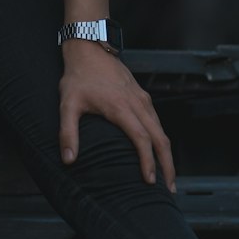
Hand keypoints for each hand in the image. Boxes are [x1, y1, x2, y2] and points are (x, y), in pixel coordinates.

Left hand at [58, 42, 176, 191]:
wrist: (90, 48)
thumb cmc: (78, 77)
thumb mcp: (68, 105)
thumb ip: (68, 133)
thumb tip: (68, 160)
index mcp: (121, 108)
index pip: (142, 139)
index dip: (148, 162)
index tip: (150, 181)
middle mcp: (137, 104)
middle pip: (161, 138)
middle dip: (168, 165)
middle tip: (170, 189)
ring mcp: (142, 99)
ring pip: (162, 130)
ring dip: (167, 154)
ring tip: (167, 176)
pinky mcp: (142, 97)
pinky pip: (157, 121)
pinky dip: (162, 140)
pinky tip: (159, 152)